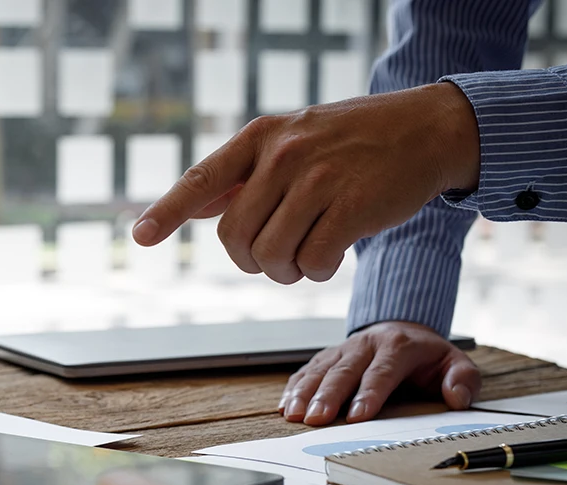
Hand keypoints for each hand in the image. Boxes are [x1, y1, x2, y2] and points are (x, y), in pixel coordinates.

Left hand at [132, 82, 479, 283]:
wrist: (425, 130)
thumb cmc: (350, 144)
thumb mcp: (292, 141)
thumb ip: (244, 176)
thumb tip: (194, 207)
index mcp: (261, 137)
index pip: (201, 179)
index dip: (167, 211)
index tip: (140, 236)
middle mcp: (283, 155)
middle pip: (234, 237)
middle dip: (250, 261)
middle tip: (277, 257)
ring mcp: (318, 179)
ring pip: (270, 256)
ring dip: (286, 270)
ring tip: (306, 255)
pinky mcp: (352, 206)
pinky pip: (313, 262)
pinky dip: (317, 271)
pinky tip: (332, 256)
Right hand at [281, 321, 479, 425]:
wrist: (402, 330)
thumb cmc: (427, 357)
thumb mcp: (456, 362)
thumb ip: (463, 379)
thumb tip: (457, 398)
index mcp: (398, 346)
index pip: (381, 372)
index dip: (368, 394)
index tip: (356, 416)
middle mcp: (365, 345)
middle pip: (343, 371)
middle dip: (328, 396)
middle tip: (315, 419)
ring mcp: (342, 349)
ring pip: (320, 370)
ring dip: (304, 393)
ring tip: (293, 415)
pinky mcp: (327, 357)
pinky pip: (307, 370)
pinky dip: (294, 388)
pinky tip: (285, 405)